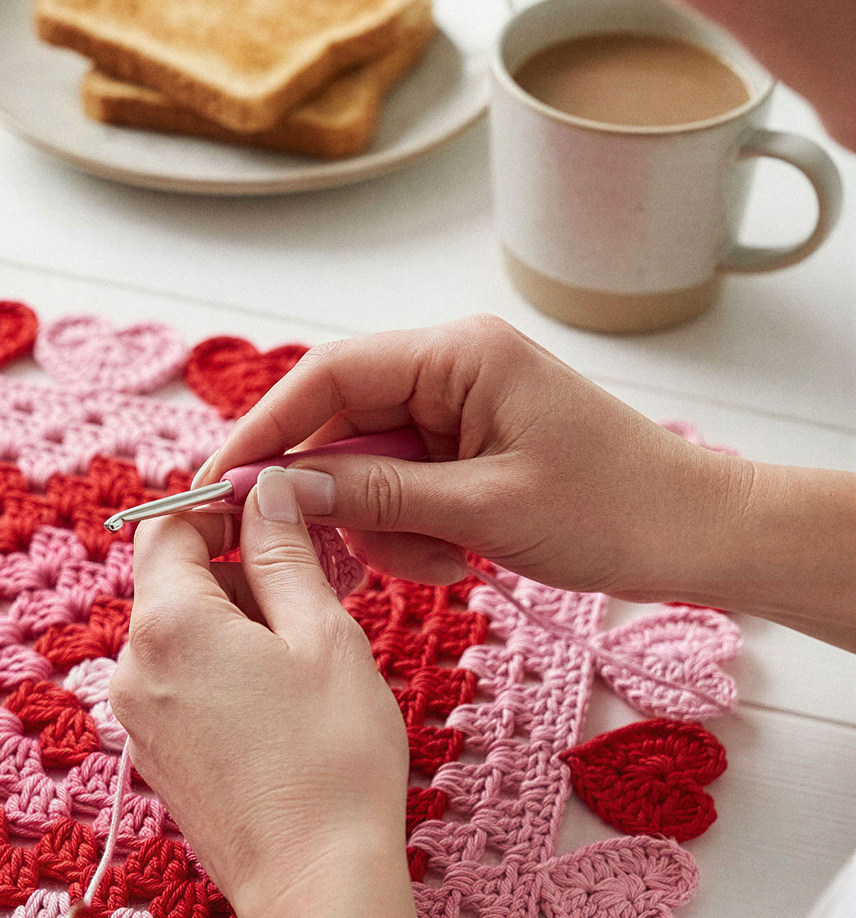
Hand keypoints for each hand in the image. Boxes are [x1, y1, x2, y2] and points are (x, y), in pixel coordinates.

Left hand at [107, 466, 408, 917]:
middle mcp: (134, 668)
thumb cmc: (331, 760)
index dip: (220, 507)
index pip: (167, 527)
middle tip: (317, 573)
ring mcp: (139, 720)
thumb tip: (267, 492)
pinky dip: (223, 665)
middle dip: (239, 565)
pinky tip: (284, 690)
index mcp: (168, 625)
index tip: (278, 514)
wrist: (314, 886)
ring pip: (180, 634)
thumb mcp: (322, 636)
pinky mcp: (156, 758)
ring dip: (238, 617)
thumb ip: (284, 554)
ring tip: (312, 637)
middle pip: (173, 582)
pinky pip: (180, 683)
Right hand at [195, 314, 748, 602]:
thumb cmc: (615, 508)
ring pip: (362, 466)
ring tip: (438, 564)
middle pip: (338, 424)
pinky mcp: (462, 449)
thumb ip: (376, 494)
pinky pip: (397, 488)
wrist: (696, 536)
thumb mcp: (485, 508)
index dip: (265, 430)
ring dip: (380, 526)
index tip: (220, 485)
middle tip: (340, 554)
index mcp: (458, 354)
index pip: (327, 376)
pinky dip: (408, 532)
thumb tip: (279, 489)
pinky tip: (454, 560)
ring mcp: (455, 410)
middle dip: (334, 496)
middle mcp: (449, 369)